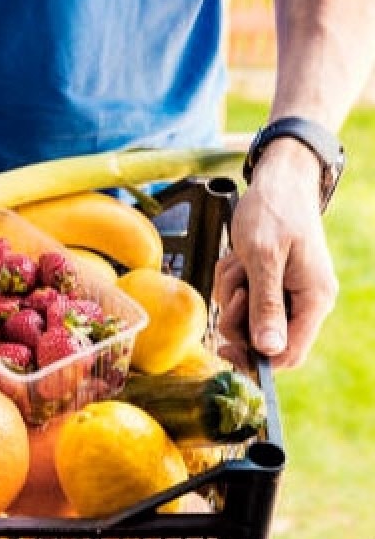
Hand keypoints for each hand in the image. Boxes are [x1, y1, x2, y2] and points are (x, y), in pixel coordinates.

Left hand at [213, 138, 337, 368]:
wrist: (277, 181)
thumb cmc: (273, 212)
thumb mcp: (263, 257)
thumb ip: (266, 305)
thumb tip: (269, 349)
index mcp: (314, 300)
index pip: (288, 354)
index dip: (254, 358)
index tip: (223, 345)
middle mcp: (303, 302)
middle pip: (261, 339)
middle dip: (238, 316)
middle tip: (236, 288)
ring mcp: (285, 293)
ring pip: (245, 317)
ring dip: (232, 292)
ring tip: (239, 262)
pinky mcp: (267, 283)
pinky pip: (240, 298)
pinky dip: (231, 280)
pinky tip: (237, 257)